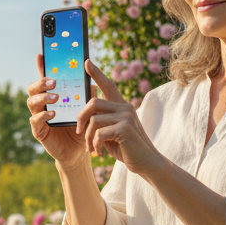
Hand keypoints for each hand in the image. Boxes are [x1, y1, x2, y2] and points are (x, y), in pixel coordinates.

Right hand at [26, 53, 89, 165]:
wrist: (80, 150)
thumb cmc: (82, 126)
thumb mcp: (87, 108)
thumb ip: (87, 94)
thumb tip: (92, 78)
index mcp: (52, 95)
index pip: (45, 78)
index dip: (41, 66)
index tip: (42, 54)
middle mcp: (42, 104)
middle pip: (33, 88)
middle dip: (41, 82)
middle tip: (54, 81)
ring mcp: (38, 117)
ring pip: (31, 102)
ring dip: (42, 97)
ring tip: (55, 97)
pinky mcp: (39, 131)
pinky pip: (35, 121)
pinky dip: (42, 115)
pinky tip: (53, 113)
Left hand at [78, 60, 162, 175]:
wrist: (146, 163)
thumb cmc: (127, 148)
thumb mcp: (112, 132)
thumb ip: (102, 122)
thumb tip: (83, 118)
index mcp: (122, 106)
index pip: (108, 85)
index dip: (96, 73)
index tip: (86, 61)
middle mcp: (125, 107)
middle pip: (93, 103)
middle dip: (81, 119)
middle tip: (79, 133)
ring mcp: (126, 116)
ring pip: (93, 120)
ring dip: (88, 138)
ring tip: (91, 149)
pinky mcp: (125, 128)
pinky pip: (99, 133)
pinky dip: (95, 145)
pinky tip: (99, 153)